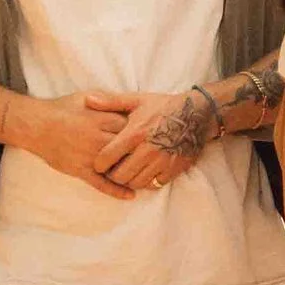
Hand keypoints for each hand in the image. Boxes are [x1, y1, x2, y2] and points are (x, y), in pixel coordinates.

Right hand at [9, 92, 137, 187]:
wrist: (37, 126)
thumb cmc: (61, 109)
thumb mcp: (86, 97)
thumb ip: (106, 100)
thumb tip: (125, 101)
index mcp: (100, 119)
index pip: (129, 126)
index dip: (139, 130)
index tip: (149, 134)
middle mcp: (97, 139)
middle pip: (127, 148)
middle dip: (139, 152)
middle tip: (153, 156)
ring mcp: (89, 157)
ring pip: (117, 167)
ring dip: (132, 172)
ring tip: (146, 176)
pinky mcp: (80, 171)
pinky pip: (101, 184)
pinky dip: (116, 191)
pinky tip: (130, 195)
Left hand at [95, 84, 222, 194]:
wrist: (197, 114)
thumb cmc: (163, 106)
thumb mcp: (137, 100)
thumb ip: (111, 102)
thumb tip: (88, 100)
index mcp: (134, 133)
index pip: (107, 158)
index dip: (99, 164)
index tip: (99, 163)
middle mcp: (147, 150)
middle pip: (120, 176)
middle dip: (112, 175)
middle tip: (112, 170)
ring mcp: (161, 162)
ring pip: (136, 183)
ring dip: (129, 180)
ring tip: (127, 172)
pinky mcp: (173, 170)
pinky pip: (153, 185)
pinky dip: (146, 182)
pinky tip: (143, 172)